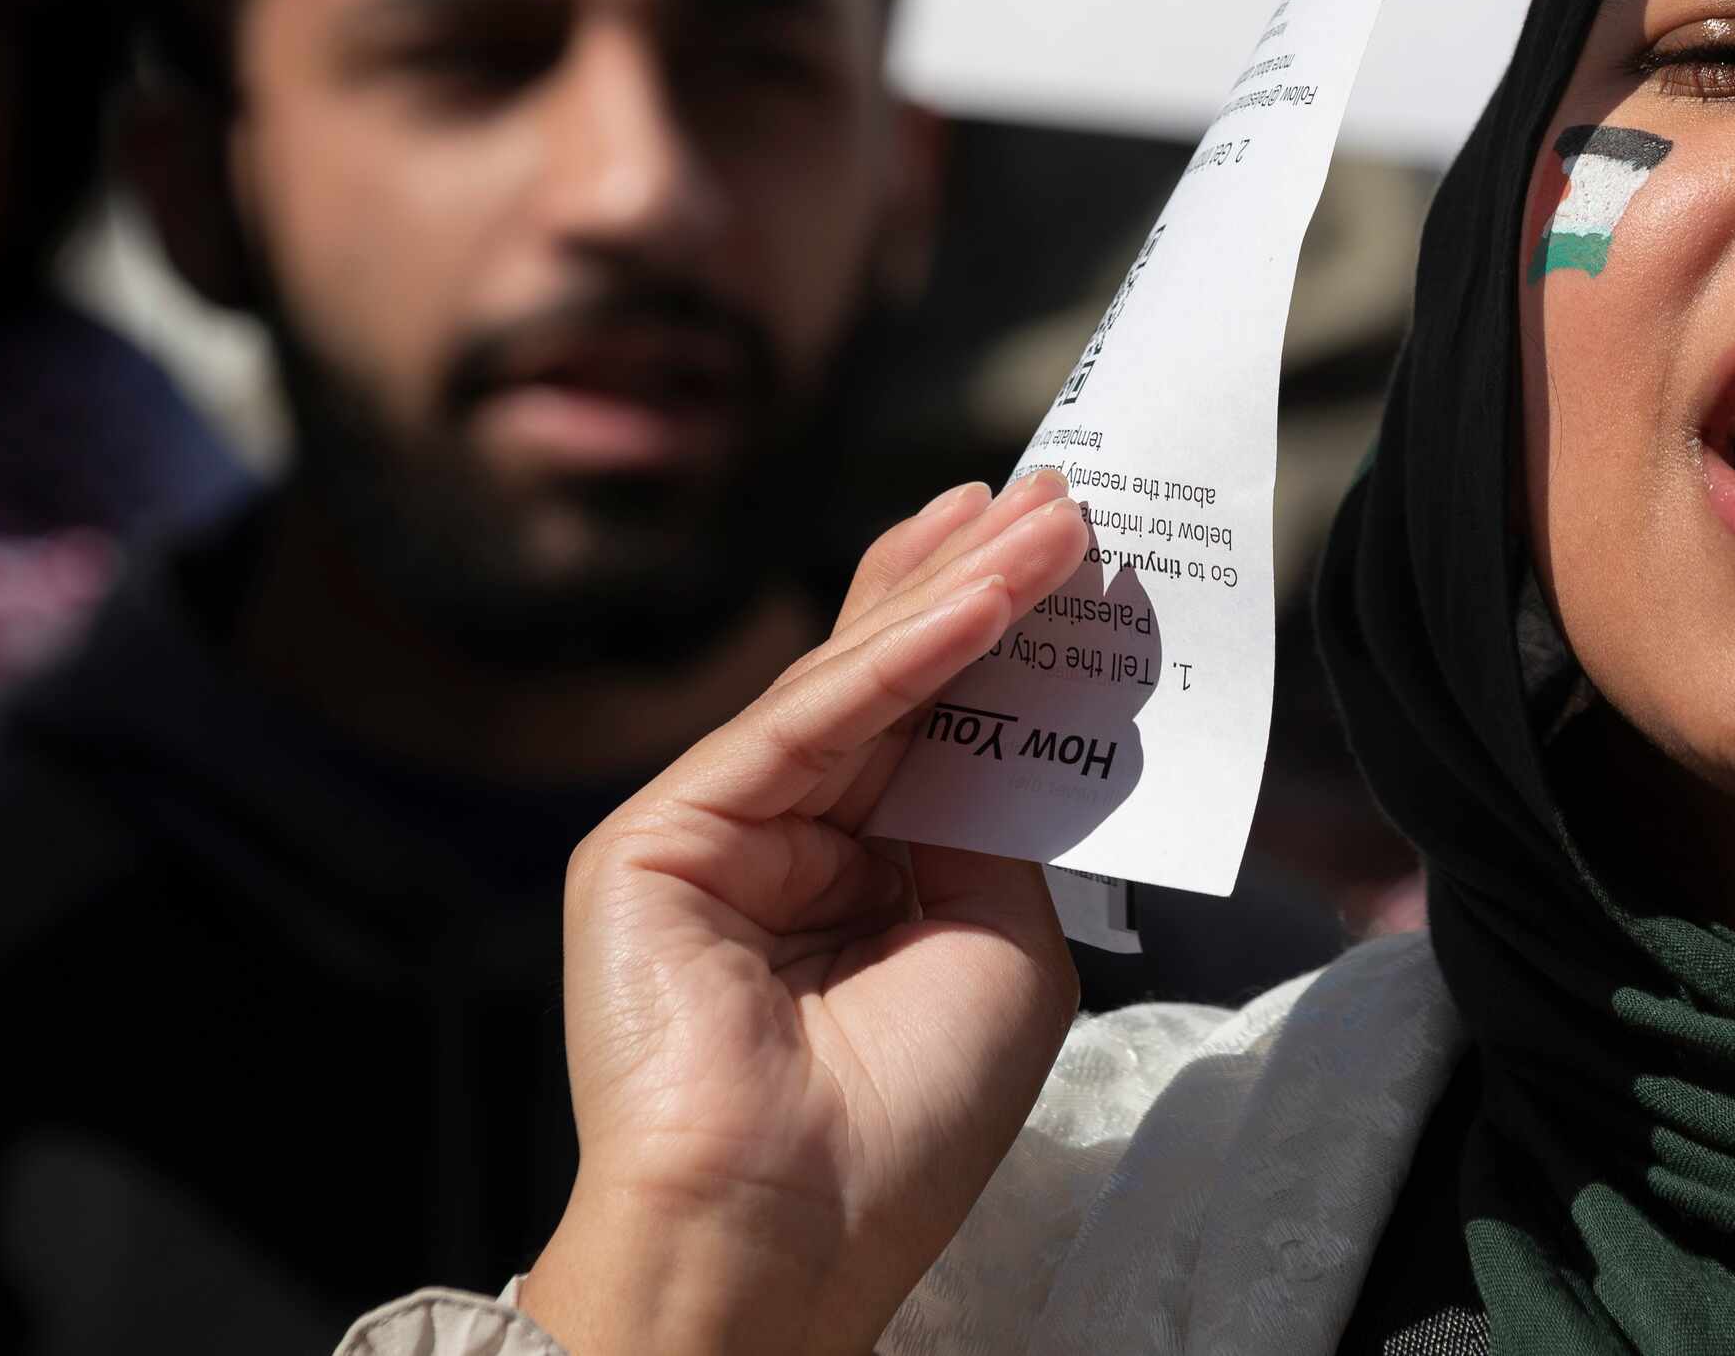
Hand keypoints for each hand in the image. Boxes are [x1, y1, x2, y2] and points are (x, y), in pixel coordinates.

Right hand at [523, 472, 1091, 1355]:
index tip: (1075, 554)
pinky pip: (804, 727)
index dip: (1005, 638)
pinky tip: (980, 601)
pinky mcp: (659, 835)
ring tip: (1044, 519)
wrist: (784, 1239)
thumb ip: (999, 827)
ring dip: (954, 593)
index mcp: (859, 876)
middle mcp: (785, 841)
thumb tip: (1019, 722)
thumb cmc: (902, 1127)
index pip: (938, 727)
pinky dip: (899, 659)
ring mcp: (715, 831)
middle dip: (979, 582)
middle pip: (890, 681)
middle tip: (1062, 496)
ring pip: (847, 685)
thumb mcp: (1000, 945)